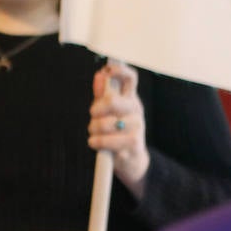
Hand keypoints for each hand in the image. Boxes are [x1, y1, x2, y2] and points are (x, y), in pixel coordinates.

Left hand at [88, 62, 149, 193]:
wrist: (130, 160)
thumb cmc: (115, 132)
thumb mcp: (108, 112)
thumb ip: (102, 95)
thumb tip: (99, 75)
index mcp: (130, 99)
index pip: (130, 78)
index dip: (119, 70)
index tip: (106, 71)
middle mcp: (136, 110)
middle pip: (112, 101)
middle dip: (95, 110)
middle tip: (93, 116)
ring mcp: (137, 127)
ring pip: (105, 123)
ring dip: (93, 129)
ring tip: (95, 134)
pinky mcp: (133, 144)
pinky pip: (106, 141)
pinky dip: (96, 142)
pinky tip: (97, 143)